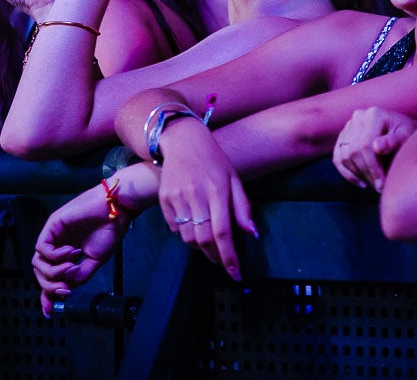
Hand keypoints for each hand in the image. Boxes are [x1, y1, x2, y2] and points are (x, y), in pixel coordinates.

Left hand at [31, 165, 153, 315]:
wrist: (118, 210)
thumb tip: (66, 286)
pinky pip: (42, 248)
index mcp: (67, 254)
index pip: (50, 277)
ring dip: (54, 271)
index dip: (47, 294)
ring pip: (38, 262)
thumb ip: (79, 276)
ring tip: (72, 266)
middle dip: (51, 285)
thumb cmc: (110, 229)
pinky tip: (71, 252)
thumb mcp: (95, 261)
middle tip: (67, 287)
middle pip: (40, 272)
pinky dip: (55, 255)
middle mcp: (58, 245)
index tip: (49, 311)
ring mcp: (54, 236)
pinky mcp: (52, 225)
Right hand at [157, 119, 257, 281]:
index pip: (223, 232)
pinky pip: (174, 228)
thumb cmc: (214, 161)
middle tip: (222, 262)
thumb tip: (252, 234)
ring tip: (209, 244)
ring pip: (187, 237)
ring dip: (200, 248)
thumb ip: (242, 207)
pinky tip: (193, 226)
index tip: (236, 274)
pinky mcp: (163, 199)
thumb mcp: (234, 179)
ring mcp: (177, 197)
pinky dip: (185, 234)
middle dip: (214, 257)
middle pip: (203, 239)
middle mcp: (196, 195)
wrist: (183, 141)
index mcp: (217, 190)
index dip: (229, 256)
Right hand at [333, 107, 416, 191]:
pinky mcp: (343, 137)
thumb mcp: (405, 136)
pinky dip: (346, 172)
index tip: (381, 183)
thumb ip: (393, 142)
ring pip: (344, 156)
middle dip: (366, 172)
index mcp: (373, 114)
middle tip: (379, 186)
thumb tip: (377, 147)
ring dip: (357, 174)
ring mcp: (348, 126)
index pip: (365, 144)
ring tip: (373, 183)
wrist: (403, 131)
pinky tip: (361, 182)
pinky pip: (338, 157)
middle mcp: (358, 117)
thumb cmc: (407, 134)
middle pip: (353, 151)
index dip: (372, 167)